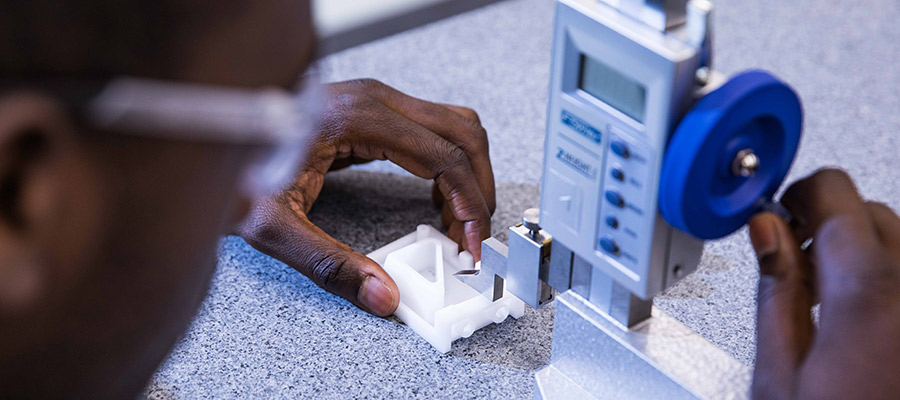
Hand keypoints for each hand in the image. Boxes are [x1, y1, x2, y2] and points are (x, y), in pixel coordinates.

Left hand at [238, 79, 494, 315]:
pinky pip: (431, 131)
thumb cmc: (234, 167)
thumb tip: (381, 294)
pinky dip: (447, 166)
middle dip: (479, 189)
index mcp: (357, 118)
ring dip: (468, 174)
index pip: (443, 156)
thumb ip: (328, 263)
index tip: (471, 243)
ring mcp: (374, 100)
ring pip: (453, 127)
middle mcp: (374, 99)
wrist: (205, 135)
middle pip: (462, 134)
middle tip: (474, 237)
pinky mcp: (371, 111)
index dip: (468, 204)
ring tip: (459, 223)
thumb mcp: (273, 224)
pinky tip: (437, 202)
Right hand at [748, 169, 899, 398]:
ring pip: (896, 241)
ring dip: (856, 250)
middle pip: (871, 212)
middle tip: (789, 256)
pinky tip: (852, 314)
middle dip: (825, 223)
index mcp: (867, 296)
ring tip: (820, 294)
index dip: (798, 194)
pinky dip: (880, 278)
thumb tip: (767, 229)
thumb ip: (775, 291)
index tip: (777, 214)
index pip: (837, 194)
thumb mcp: (779, 374)